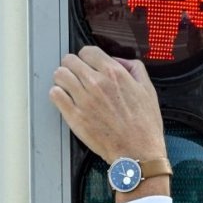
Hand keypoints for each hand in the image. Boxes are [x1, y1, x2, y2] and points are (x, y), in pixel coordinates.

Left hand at [50, 46, 166, 166]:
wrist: (138, 152)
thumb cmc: (144, 125)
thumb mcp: (147, 89)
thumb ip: (134, 68)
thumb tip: (118, 61)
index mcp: (114, 73)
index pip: (87, 51)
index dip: (87, 57)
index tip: (88, 64)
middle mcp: (96, 83)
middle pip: (69, 61)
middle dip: (73, 66)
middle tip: (77, 75)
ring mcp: (83, 100)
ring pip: (59, 75)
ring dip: (63, 79)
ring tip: (70, 86)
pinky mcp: (74, 117)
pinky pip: (55, 95)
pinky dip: (58, 94)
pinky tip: (66, 99)